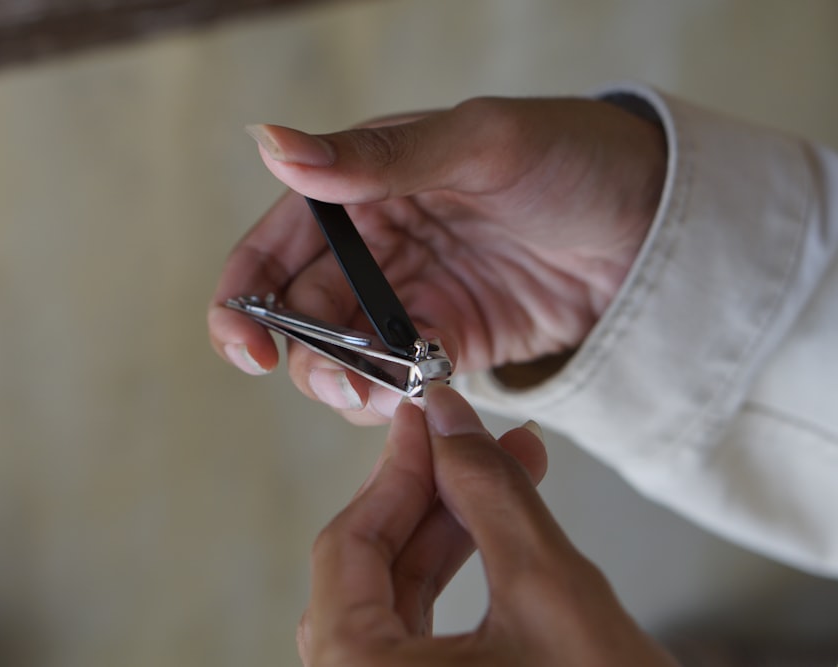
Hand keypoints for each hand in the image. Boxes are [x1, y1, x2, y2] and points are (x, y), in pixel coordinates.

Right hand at [209, 96, 665, 422]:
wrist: (656, 223)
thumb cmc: (575, 157)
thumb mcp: (480, 143)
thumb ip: (378, 157)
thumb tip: (272, 144)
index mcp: (366, 184)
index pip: (277, 245)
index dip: (245, 297)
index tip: (246, 348)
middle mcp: (377, 245)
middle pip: (301, 314)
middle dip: (304, 355)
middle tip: (341, 381)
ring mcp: (410, 298)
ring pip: (343, 355)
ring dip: (345, 383)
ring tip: (380, 392)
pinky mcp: (448, 343)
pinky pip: (397, 379)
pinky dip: (391, 396)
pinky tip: (411, 396)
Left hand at [299, 383, 676, 666]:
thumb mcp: (549, 591)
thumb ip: (490, 492)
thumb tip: (450, 422)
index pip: (346, 549)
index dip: (392, 473)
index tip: (423, 421)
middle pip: (366, 575)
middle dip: (427, 499)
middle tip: (466, 443)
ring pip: (393, 606)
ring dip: (445, 535)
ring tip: (497, 479)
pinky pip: (417, 640)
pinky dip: (452, 585)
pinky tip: (489, 539)